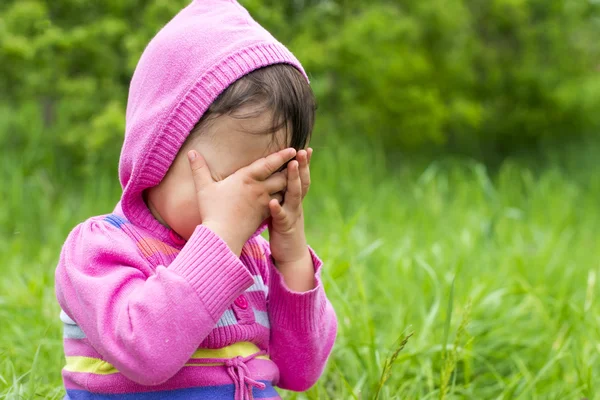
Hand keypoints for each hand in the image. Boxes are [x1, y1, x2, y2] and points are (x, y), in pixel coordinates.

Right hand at [188, 148, 295, 255]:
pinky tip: (290, 195)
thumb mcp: (204, 188)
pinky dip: (286, 197)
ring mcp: (264, 202)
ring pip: (283, 189)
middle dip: (292, 168)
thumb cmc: (212, 211)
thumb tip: (191, 152)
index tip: (293, 149)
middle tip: (302, 160)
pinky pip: (280, 203)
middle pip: (281, 175)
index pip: (268, 163)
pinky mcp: (265, 214)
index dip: (281, 156)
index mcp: (246, 178)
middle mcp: (259, 188)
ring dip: (291, 182)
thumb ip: (199, 168)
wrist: (222, 236)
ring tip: (298, 175)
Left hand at [268, 148, 312, 269]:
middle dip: (302, 166)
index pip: (301, 178)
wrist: (291, 255)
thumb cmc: (283, 228)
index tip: (305, 148)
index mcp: (294, 199)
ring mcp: (292, 215)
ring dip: (293, 180)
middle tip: (302, 150)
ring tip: (291, 166)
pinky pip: (282, 217)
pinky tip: (273, 202)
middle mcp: (296, 204)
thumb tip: (275, 176)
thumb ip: (281, 193)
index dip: (304, 164)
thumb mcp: (283, 208)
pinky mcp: (285, 228)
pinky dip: (278, 209)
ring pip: (294, 195)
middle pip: (301, 182)